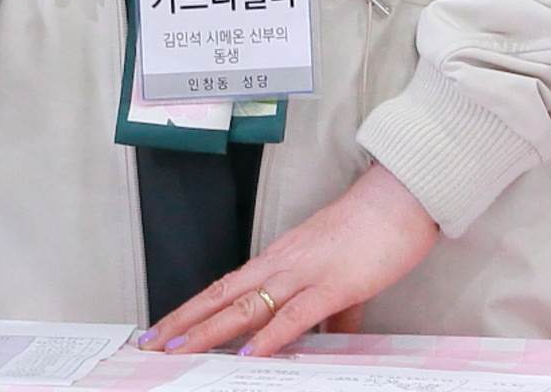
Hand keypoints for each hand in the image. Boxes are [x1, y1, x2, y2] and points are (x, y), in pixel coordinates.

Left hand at [140, 164, 438, 356]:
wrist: (401, 197)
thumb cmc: (373, 230)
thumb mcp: (343, 276)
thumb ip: (332, 309)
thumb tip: (331, 335)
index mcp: (280, 259)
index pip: (225, 287)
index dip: (194, 308)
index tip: (165, 327)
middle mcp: (281, 263)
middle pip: (221, 295)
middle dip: (184, 321)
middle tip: (149, 342)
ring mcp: (303, 271)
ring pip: (244, 304)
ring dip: (209, 329)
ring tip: (178, 349)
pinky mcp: (333, 283)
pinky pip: (293, 314)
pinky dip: (268, 336)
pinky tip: (248, 353)